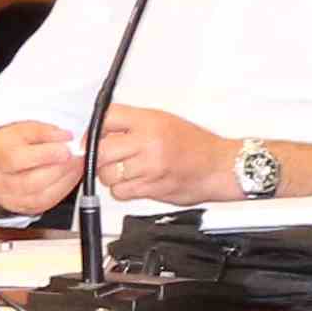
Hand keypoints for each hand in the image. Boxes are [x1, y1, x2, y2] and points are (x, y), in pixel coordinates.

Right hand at [0, 121, 83, 219]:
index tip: (66, 148)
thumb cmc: (7, 146)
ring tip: (76, 166)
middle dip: (59, 169)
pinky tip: (70, 177)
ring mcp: (9, 198)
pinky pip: (46, 204)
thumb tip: (65, 137)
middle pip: (30, 182)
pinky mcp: (22, 208)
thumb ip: (43, 131)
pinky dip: (63, 190)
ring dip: (64, 181)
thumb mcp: (21, 129)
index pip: (18, 159)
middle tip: (76, 157)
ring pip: (40, 196)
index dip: (45, 155)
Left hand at [91, 104, 241, 205]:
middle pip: (100, 149)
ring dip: (110, 175)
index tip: (92, 136)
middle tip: (105, 156)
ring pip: (107, 174)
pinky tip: (134, 182)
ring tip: (124, 169)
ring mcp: (148, 167)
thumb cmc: (195, 144)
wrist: (219, 167)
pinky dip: (122, 190)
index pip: (106, 118)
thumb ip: (132, 123)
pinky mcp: (151, 188)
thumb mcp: (163, 120)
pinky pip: (120, 192)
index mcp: (149, 122)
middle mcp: (147, 142)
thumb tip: (101, 128)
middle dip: (98, 155)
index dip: (95, 129)